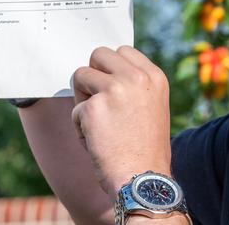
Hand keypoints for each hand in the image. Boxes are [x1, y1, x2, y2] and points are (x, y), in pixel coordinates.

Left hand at [71, 46, 171, 200]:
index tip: (112, 86)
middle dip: (93, 75)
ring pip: (80, 75)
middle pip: (99, 54)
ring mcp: (114, 90)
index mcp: (154, 76)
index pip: (123, 50)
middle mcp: (136, 77)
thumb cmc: (146, 147)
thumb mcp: (153, 105)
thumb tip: (103, 70)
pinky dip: (80, 127)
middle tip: (100, 101)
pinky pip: (75, 109)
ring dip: (83, 99)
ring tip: (99, 122)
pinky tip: (98, 141)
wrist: (144, 178)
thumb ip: (135, 84)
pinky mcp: (93, 108)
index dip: (112, 68)